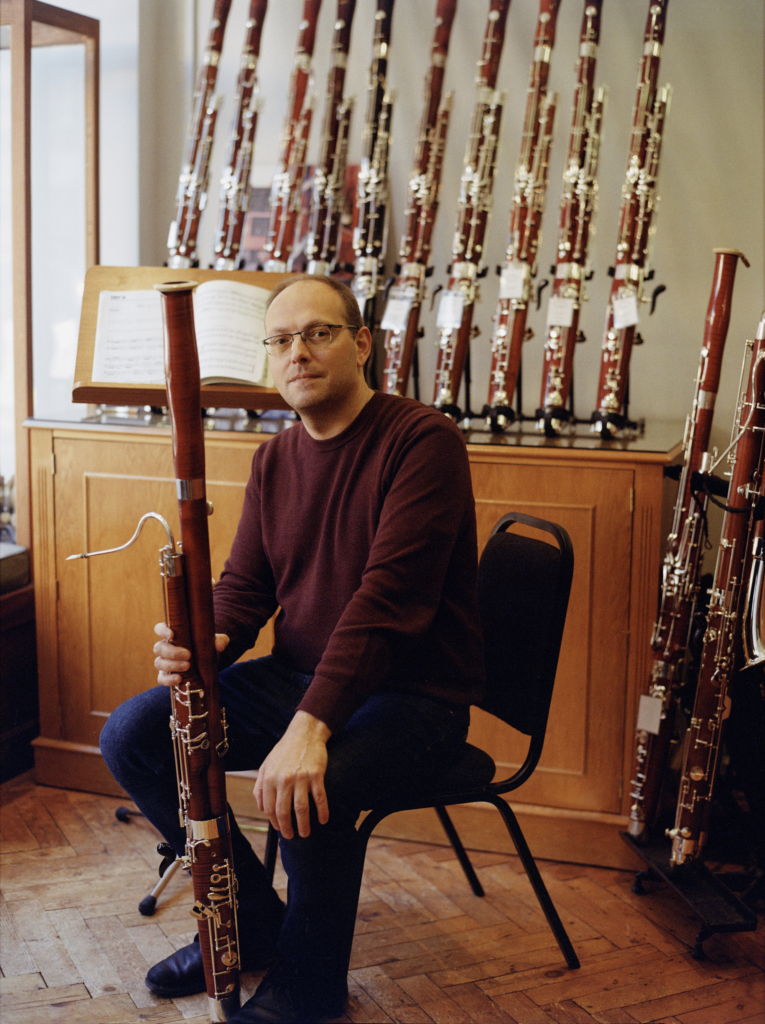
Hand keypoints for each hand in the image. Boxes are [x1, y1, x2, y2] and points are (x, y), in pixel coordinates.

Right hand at [153, 621, 228, 686]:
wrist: (207, 663)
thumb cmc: (206, 646)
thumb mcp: (215, 640)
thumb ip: (219, 640)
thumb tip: (219, 645)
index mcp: (173, 634)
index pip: (160, 628)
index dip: (163, 631)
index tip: (172, 634)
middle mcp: (165, 647)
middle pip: (159, 648)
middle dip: (172, 652)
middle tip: (188, 655)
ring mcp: (164, 662)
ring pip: (159, 663)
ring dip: (172, 665)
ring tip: (187, 666)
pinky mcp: (166, 675)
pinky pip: (161, 678)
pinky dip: (169, 680)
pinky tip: (179, 679)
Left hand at [254, 710, 331, 838]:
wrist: (304, 734)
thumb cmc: (284, 751)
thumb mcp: (266, 765)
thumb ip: (260, 786)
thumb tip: (261, 808)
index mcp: (270, 778)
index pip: (269, 808)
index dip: (274, 821)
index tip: (279, 828)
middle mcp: (284, 779)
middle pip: (284, 811)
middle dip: (287, 828)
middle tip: (291, 836)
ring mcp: (301, 778)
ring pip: (301, 809)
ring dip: (304, 825)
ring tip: (305, 833)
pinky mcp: (316, 775)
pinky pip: (320, 798)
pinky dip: (322, 811)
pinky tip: (324, 820)